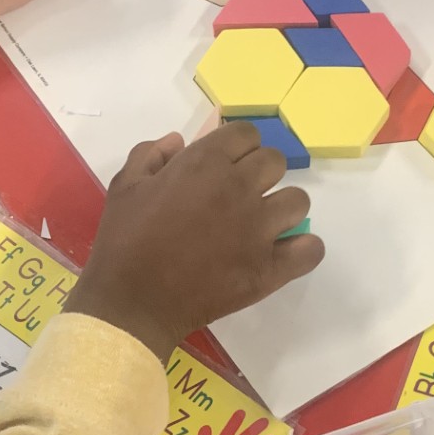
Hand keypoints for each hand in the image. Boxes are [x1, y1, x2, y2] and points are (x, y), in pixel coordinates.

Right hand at [65, 123, 323, 361]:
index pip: (246, 134)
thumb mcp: (125, 185)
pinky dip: (302, 249)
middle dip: (260, 173)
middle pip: (275, 162)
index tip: (226, 166)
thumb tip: (179, 141)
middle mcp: (239, 189)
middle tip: (240, 196)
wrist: (133, 301)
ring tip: (262, 225)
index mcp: (205, 162)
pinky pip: (310, 250)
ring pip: (298, 201)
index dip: (237, 148)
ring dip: (282, 207)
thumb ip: (151, 154)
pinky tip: (283, 254)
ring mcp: (258, 230)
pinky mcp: (269, 269)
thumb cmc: (123, 241)